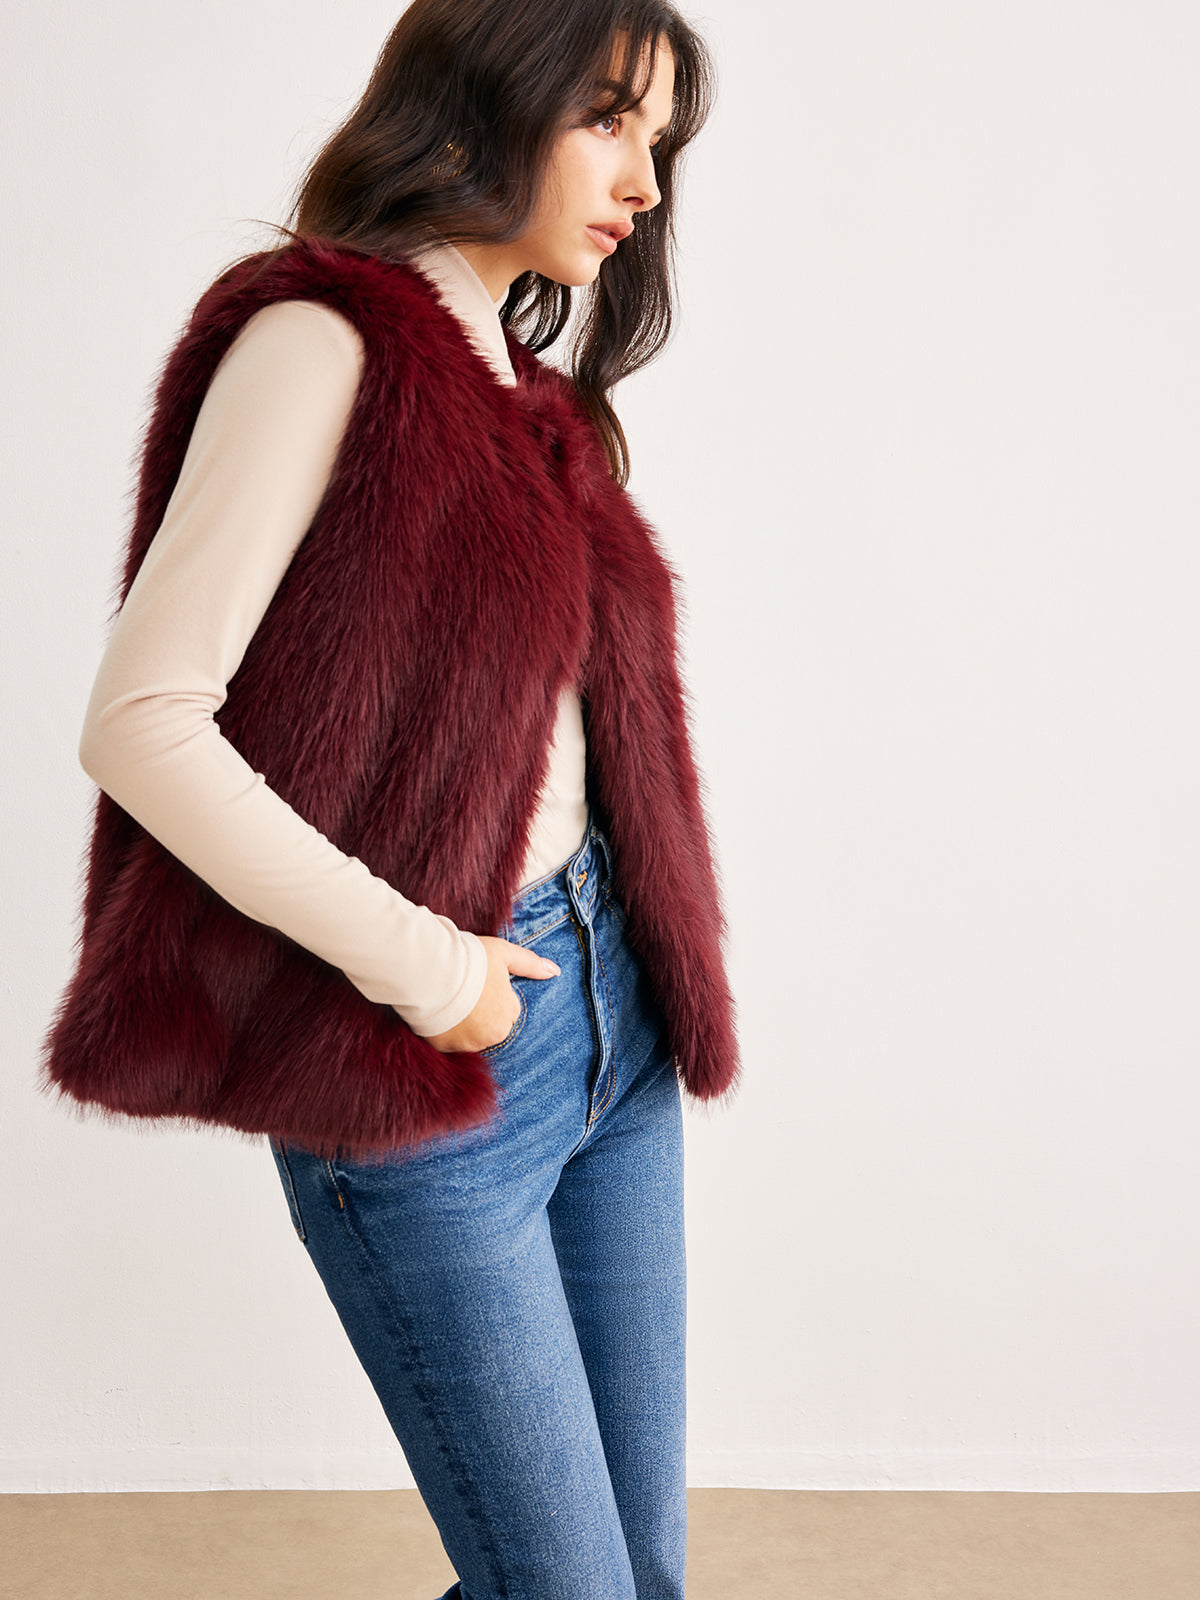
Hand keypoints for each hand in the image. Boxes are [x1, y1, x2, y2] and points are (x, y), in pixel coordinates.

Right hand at [425, 935, 559, 1053]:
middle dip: (482, 1014)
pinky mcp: (444, 1048)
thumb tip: (555, 971)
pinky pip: (449, 1042)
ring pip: (471, 1036)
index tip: (480, 983)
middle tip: (465, 991)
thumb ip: (530, 964)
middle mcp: (492, 1035)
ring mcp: (467, 1044)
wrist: (429, 970)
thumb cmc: (468, 959)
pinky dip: (446, 1031)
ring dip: (465, 1024)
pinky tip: (439, 1011)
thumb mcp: (503, 954)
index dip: (494, 995)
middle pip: (491, 1026)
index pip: (508, 1009)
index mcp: (509, 1014)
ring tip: (450, 1000)